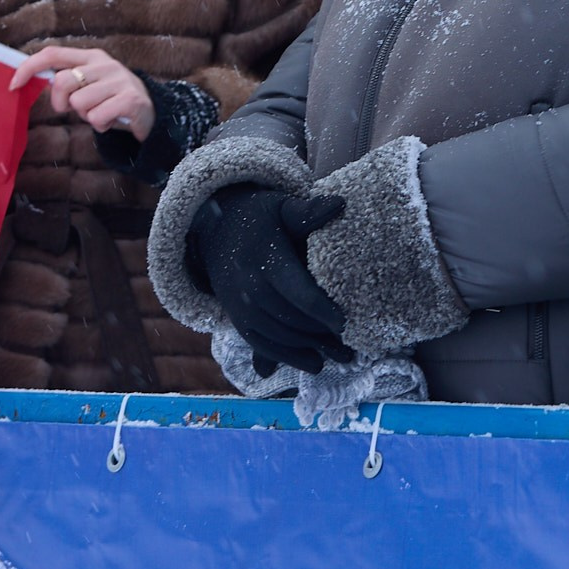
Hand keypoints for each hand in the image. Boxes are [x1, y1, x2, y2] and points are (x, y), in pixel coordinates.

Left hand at [12, 46, 154, 137]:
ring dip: (87, 116)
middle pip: (62, 83)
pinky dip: (102, 125)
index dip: (29, 67)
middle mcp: (104, 64)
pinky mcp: (130, 99)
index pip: (53, 54)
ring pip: (79, 104)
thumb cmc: (111, 98)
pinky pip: (97, 118)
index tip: (13, 84)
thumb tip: (31, 79)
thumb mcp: (89, 83)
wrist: (152, 111)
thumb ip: (66, 79)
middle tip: (76, 108)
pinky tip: (114, 120)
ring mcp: (118, 80)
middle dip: (62, 103)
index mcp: (91, 56)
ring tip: (102, 112)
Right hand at [186, 184, 351, 375]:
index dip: (320, 309)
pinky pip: (262, 345)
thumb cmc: (259, 218)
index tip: (344, 323)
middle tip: (352, 346)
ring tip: (341, 357)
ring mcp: (240, 308)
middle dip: (320, 335)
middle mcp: (248, 288)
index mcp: (263, 259)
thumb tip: (340, 204)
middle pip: (289, 319)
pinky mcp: (238, 321)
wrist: (216, 232)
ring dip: (309, 350)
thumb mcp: (281, 207)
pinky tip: (314, 364)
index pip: (295, 290)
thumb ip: (308, 211)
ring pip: (278, 337)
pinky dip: (288, 358)